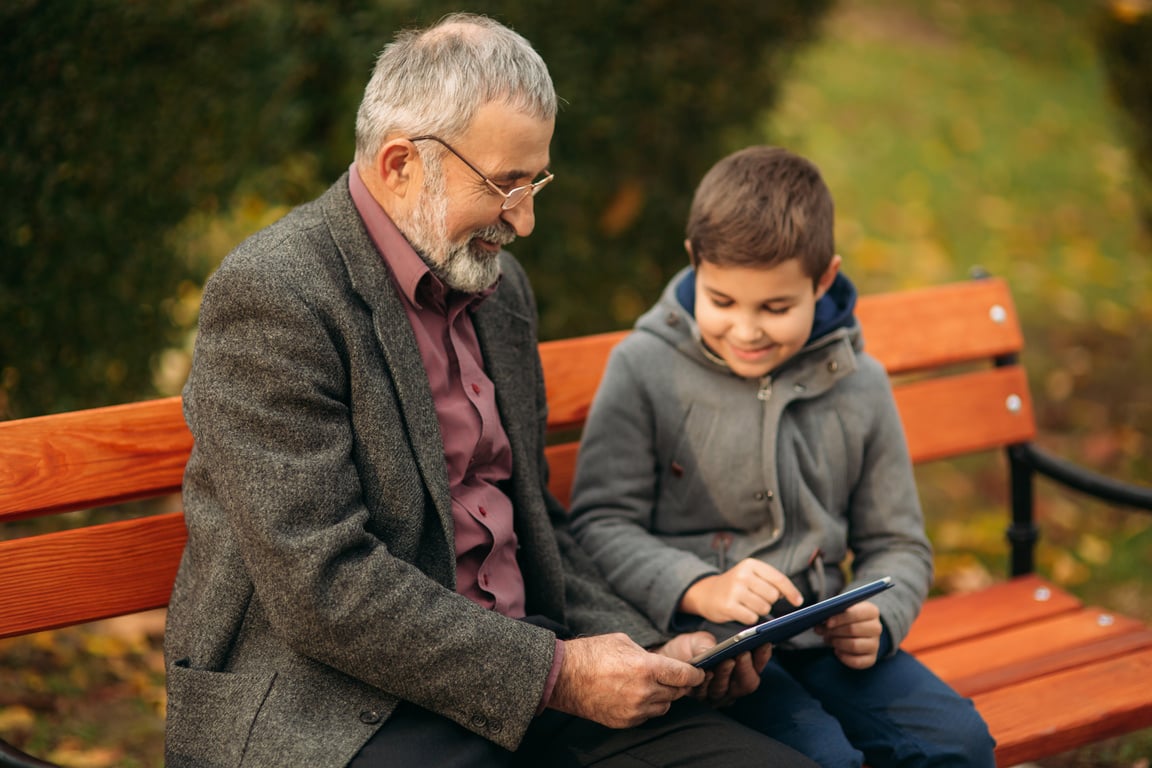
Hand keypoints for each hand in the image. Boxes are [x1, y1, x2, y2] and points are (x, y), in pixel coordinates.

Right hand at [549, 633, 704, 727]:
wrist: (565, 677)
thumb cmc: (593, 654)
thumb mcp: (625, 642)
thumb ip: (648, 655)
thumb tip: (662, 663)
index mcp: (647, 668)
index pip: (684, 676)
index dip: (695, 674)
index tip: (699, 673)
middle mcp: (645, 691)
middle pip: (677, 692)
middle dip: (679, 683)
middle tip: (674, 676)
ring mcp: (635, 709)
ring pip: (665, 705)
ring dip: (664, 695)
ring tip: (650, 684)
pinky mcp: (625, 721)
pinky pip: (648, 715)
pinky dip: (648, 706)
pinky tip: (636, 694)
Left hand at [655, 631, 771, 707]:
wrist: (667, 657)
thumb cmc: (691, 648)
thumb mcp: (701, 641)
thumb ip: (711, 644)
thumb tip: (720, 650)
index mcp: (740, 670)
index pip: (757, 667)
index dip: (763, 657)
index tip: (763, 643)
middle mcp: (732, 685)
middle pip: (747, 683)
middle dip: (746, 668)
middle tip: (743, 653)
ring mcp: (717, 694)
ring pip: (727, 690)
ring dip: (727, 674)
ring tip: (727, 660)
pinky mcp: (700, 698)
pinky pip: (706, 693)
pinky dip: (708, 682)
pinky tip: (707, 671)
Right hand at [679, 558, 803, 624]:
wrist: (706, 592)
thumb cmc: (735, 585)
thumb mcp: (750, 575)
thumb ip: (771, 581)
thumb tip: (792, 596)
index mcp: (751, 564)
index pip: (778, 579)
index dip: (791, 592)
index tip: (798, 601)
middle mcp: (742, 575)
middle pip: (773, 596)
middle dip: (769, 601)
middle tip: (756, 598)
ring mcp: (735, 590)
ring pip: (764, 608)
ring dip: (759, 610)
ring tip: (747, 604)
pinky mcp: (728, 606)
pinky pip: (752, 618)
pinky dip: (750, 618)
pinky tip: (740, 611)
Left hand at [815, 600, 882, 668]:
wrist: (857, 630)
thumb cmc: (845, 618)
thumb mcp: (839, 613)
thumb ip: (828, 617)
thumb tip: (818, 627)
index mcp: (871, 611)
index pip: (856, 613)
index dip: (840, 618)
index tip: (827, 623)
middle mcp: (876, 627)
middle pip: (853, 630)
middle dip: (835, 632)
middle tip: (825, 632)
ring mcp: (875, 644)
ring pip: (854, 646)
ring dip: (838, 644)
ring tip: (831, 640)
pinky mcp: (872, 658)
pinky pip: (857, 661)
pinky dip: (844, 657)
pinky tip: (837, 651)